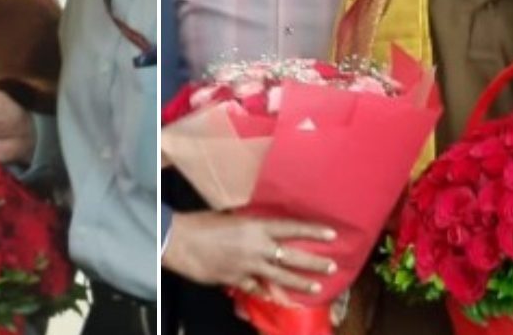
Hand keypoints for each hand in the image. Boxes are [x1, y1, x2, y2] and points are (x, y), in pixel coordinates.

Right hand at [162, 210, 336, 294]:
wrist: (179, 240)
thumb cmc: (201, 223)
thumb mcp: (230, 216)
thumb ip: (249, 224)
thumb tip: (260, 228)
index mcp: (255, 226)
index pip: (291, 228)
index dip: (313, 231)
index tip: (332, 234)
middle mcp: (256, 246)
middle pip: (292, 257)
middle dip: (315, 263)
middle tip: (332, 266)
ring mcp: (248, 266)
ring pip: (280, 277)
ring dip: (300, 283)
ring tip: (316, 287)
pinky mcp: (236, 280)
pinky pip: (256, 288)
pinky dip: (264, 292)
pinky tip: (273, 296)